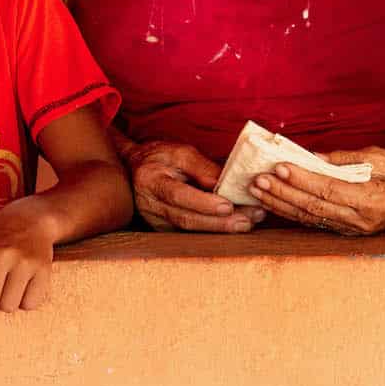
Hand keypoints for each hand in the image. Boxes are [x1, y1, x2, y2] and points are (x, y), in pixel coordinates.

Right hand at [123, 140, 264, 232]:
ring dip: (222, 228)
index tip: (228, 205)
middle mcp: (150, 205)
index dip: (203, 203)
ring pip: (191, 230)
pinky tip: (233, 226)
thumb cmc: (161, 157)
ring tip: (248, 222)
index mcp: (151, 180)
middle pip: (187, 219)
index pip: (177, 195)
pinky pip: (191, 233)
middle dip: (220, 222)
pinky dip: (213, 231)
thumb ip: (203, 167)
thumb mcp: (180, 152)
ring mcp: (155, 221)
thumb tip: (227, 184)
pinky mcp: (163, 230)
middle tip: (248, 220)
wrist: (136, 168)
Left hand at [249, 146, 384, 235]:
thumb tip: (311, 158)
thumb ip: (345, 159)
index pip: (329, 191)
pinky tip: (274, 204)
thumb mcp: (379, 157)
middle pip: (314, 208)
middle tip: (259, 181)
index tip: (280, 167)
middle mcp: (361, 221)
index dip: (302, 180)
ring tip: (258, 192)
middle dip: (283, 194)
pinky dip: (292, 213)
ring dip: (282, 205)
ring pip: (311, 219)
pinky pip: (315, 222)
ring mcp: (354, 230)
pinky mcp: (348, 231)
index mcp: (373, 201)